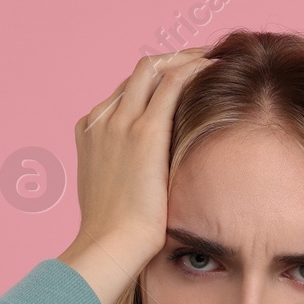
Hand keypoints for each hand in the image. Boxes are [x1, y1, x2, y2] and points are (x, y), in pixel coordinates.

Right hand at [67, 48, 212, 273]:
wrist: (111, 245)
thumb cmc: (116, 232)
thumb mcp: (113, 193)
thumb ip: (125, 171)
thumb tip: (149, 176)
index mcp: (90, 131)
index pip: (125, 92)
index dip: (155, 83)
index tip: (181, 83)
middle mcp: (101, 119)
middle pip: (138, 73)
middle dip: (171, 61)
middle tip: (202, 61)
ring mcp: (120, 122)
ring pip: (153, 68)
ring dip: (184, 58)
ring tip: (212, 59)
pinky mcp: (144, 132)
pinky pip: (171, 82)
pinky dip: (193, 68)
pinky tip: (214, 68)